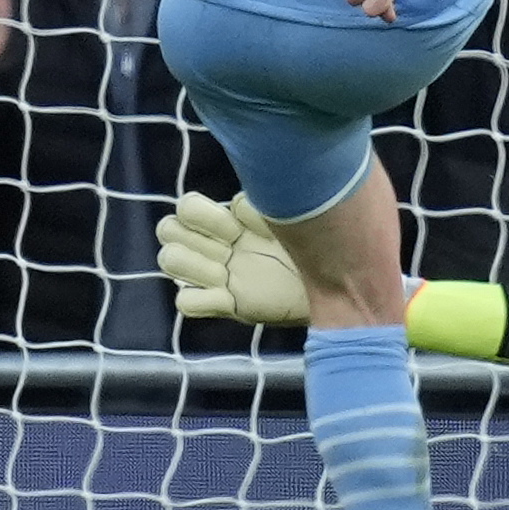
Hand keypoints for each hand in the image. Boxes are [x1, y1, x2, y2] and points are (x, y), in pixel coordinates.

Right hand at [157, 192, 308, 324]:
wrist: (341, 281)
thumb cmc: (319, 241)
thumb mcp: (295, 214)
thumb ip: (268, 204)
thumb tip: (243, 203)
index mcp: (233, 221)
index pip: (187, 207)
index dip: (203, 214)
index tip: (237, 224)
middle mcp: (219, 245)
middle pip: (167, 229)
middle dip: (189, 234)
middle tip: (228, 243)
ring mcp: (220, 276)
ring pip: (170, 260)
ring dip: (190, 264)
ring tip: (222, 272)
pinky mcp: (228, 306)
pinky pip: (185, 303)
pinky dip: (197, 300)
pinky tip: (225, 297)